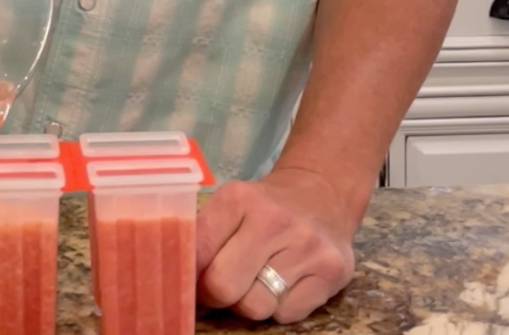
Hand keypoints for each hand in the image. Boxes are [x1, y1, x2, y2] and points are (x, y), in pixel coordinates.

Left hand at [195, 166, 355, 322]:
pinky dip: (280, 308)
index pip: (198, 252)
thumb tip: (177, 278)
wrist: (322, 191)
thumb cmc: (266, 206)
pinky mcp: (331, 273)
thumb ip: (205, 237)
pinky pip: (288, 315)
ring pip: (256, 307)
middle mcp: (273, 220)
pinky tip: (285, 283)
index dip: (189, 275)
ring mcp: (306, 247)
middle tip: (221, 288)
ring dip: (249, 303)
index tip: (190, 282)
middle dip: (217, 295)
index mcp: (239, 199)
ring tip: (255, 282)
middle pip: (224, 287)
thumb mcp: (232, 205)